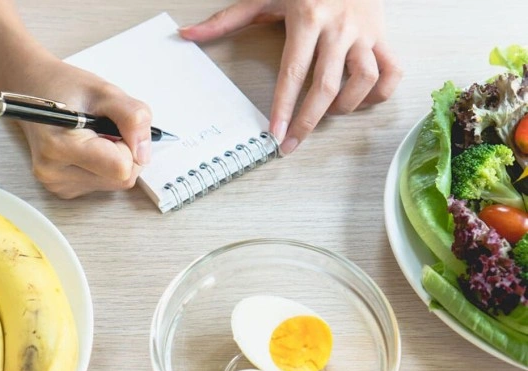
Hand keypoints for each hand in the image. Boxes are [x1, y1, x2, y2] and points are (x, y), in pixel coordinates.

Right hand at [3, 52, 153, 197]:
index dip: (129, 145)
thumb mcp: (105, 92)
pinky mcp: (63, 189)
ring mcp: (57, 184)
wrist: (33, 90)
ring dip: (116, 159)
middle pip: (121, 179)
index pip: (121, 168)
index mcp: (60, 147)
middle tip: (105, 127)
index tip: (115, 125)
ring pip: (115, 183)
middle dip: (125, 152)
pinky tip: (88, 147)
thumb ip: (132, 118)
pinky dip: (105, 166)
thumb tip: (144, 153)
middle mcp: (55, 173)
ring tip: (94, 135)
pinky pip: (103, 183)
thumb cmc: (64, 88)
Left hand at [179, 0, 401, 153]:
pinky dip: (379, 93)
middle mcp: (339, 28)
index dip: (284, 107)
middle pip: (327, 86)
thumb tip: (188, 35)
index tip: (275, 134)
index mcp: (308, 18)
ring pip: (365, 80)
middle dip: (308, 122)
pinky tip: (360, 100)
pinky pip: (391, 71)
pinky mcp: (383, 36)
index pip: (293, 72)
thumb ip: (227, 19)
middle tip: (293, 144)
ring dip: (346, 106)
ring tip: (328, 113)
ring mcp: (364, 33)